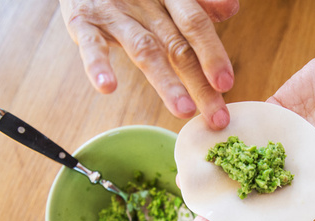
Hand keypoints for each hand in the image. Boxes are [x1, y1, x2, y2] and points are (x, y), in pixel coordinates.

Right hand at [58, 0, 237, 128]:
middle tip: (216, 116)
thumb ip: (197, 1)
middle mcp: (145, 3)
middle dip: (200, 83)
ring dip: (165, 81)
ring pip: (144, 49)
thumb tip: (231, 7)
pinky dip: (97, 65)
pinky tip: (107, 87)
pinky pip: (91, 44)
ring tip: (183, 109)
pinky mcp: (83, 20)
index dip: (212, 54)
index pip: (196, 25)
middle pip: (177, 46)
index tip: (227, 85)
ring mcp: (114, 12)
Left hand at [192, 44, 314, 220]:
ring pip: (245, 164)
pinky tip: (201, 146)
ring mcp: (281, 140)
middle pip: (258, 195)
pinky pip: (246, 128)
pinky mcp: (273, 113)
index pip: (289, 213)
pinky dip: (225, 137)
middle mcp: (296, 165)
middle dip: (230, 212)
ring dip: (220, 178)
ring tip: (190, 190)